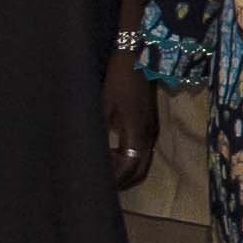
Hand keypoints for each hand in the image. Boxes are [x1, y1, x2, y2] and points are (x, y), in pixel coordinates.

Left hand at [103, 59, 156, 189]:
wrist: (138, 58)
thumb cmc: (117, 80)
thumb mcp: (102, 106)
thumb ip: (99, 133)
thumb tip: (90, 153)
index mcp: (136, 132)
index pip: (128, 166)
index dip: (115, 178)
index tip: (98, 184)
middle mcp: (148, 135)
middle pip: (139, 170)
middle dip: (122, 180)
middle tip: (101, 185)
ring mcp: (152, 130)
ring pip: (142, 161)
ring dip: (126, 170)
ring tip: (105, 171)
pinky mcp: (151, 125)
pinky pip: (142, 151)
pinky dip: (129, 159)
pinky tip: (113, 153)